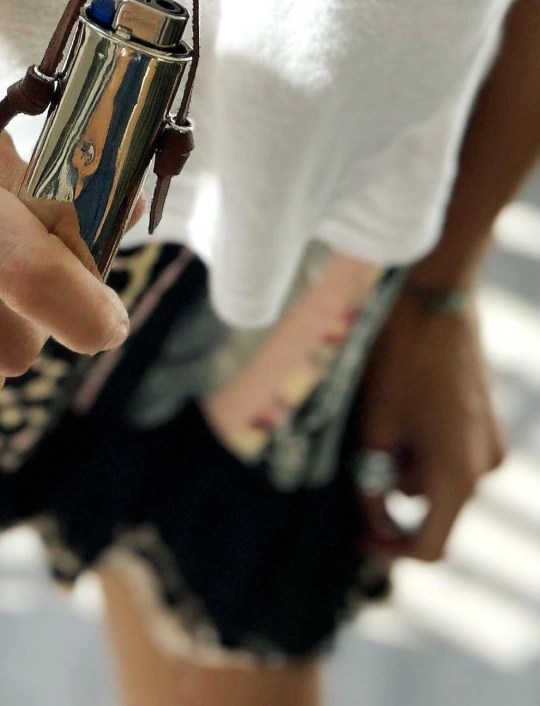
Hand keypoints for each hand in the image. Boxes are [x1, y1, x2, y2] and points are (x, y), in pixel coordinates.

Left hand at [357, 286, 505, 560]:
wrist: (435, 300)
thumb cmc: (400, 361)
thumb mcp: (375, 428)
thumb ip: (373, 485)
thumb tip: (372, 520)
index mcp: (458, 478)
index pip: (429, 546)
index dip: (390, 550)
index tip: (358, 538)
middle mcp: (485, 468)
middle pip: (432, 507)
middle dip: (391, 490)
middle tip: (360, 451)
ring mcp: (491, 443)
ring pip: (439, 477)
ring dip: (406, 461)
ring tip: (381, 414)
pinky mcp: (488, 421)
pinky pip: (452, 451)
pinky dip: (423, 443)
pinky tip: (402, 404)